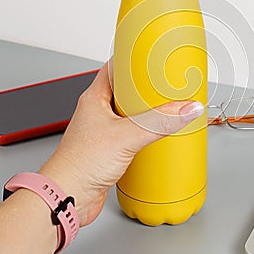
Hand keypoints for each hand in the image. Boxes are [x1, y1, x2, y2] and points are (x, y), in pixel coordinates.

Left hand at [39, 62, 203, 226]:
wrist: (68, 197)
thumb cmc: (79, 163)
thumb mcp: (126, 136)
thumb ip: (159, 122)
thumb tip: (186, 109)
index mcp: (95, 97)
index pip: (115, 67)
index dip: (134, 59)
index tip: (154, 56)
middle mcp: (99, 110)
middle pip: (126, 89)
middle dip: (146, 86)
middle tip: (167, 83)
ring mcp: (104, 129)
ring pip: (130, 112)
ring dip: (147, 110)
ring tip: (167, 107)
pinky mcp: (110, 147)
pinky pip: (132, 132)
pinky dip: (145, 130)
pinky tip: (157, 134)